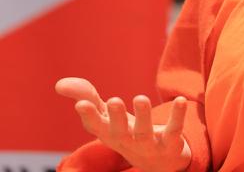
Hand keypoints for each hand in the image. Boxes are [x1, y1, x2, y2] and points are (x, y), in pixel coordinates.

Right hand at [54, 78, 190, 171]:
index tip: (81, 103)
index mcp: (109, 133)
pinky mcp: (170, 143)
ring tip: (141, 98)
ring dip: (143, 116)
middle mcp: (127, 140)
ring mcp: (148, 144)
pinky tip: (180, 101)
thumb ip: (87, 96)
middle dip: (116, 117)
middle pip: (120, 132)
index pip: (96, 126)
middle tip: (114, 100)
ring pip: (145, 133)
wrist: (158, 163)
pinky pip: (174, 130)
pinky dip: (177, 117)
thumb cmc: (126, 132)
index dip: (89, 116)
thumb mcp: (107, 116)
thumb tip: (59, 84)